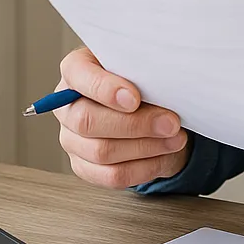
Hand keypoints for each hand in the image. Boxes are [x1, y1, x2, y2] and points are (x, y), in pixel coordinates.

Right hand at [54, 47, 190, 188]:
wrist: (148, 108)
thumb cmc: (141, 81)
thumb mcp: (143, 68)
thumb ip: (143, 74)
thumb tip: (162, 90)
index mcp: (76, 70)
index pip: (77, 75)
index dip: (104, 89)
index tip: (135, 99)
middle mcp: (67, 106)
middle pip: (87, 121)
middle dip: (134, 124)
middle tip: (170, 123)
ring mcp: (72, 139)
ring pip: (102, 151)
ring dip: (146, 147)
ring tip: (175, 138)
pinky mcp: (84, 166)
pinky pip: (112, 175)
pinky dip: (144, 167)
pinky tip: (164, 154)